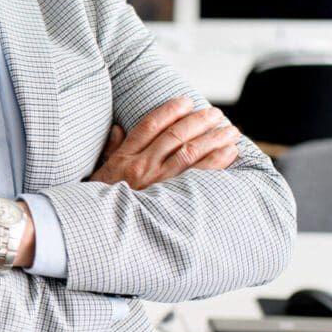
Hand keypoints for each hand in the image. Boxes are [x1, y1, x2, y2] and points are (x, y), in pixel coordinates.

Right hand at [90, 97, 239, 190]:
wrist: (104, 230)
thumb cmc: (104, 201)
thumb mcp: (101, 173)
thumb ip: (111, 149)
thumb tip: (118, 129)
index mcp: (125, 158)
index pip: (150, 126)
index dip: (170, 111)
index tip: (186, 101)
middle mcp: (142, 166)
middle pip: (175, 135)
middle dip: (199, 121)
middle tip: (216, 113)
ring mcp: (158, 182)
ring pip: (190, 151)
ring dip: (214, 138)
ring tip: (230, 131)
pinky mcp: (172, 198)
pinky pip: (199, 175)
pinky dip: (217, 161)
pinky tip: (230, 152)